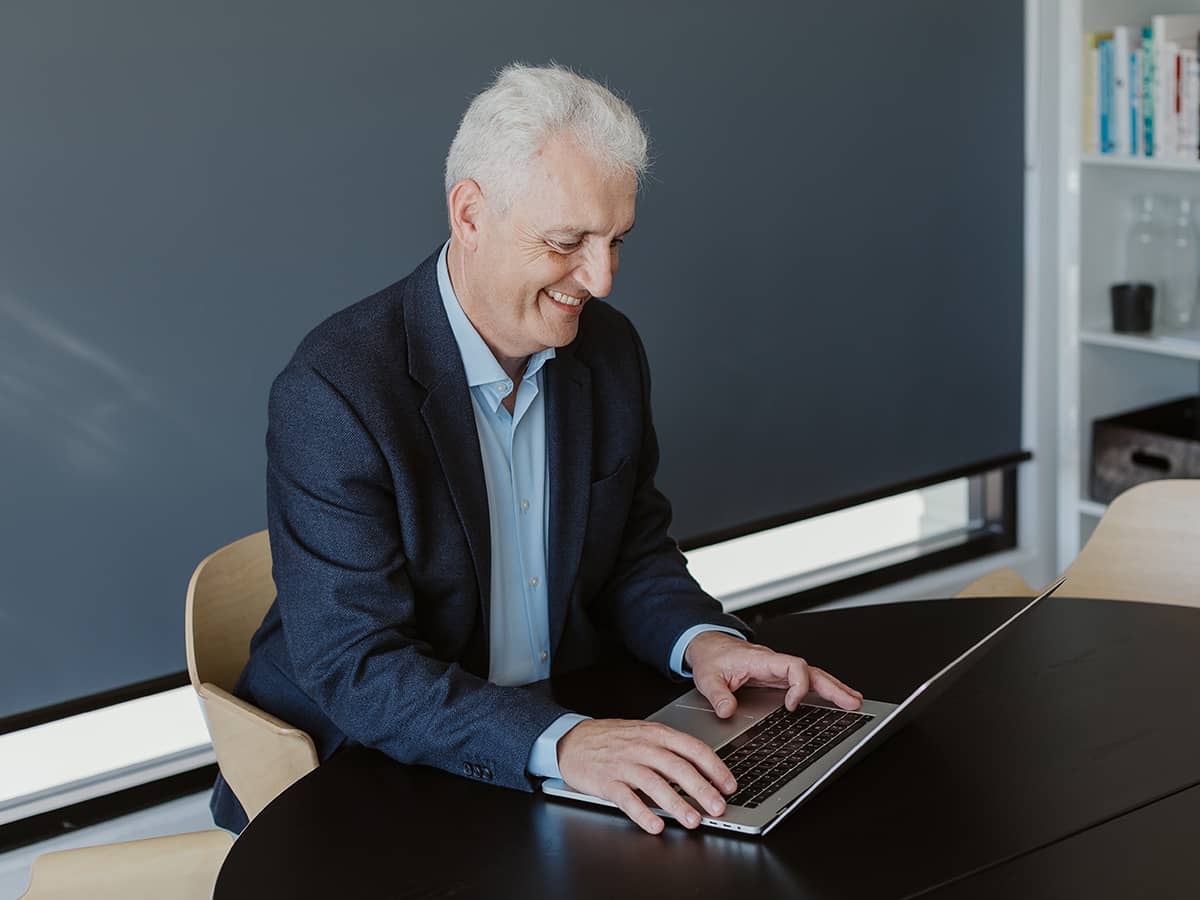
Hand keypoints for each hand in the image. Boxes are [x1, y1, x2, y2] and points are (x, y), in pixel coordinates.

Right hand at [556, 718, 736, 834]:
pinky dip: (643, 813)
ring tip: (693, 820)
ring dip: (677, 804)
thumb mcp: (644, 734)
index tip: (729, 785)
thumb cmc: (612, 739)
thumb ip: (670, 749)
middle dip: (702, 789)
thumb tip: (702, 772)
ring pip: (655, 784)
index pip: (692, 748)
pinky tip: (656, 825)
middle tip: (718, 808)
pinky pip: (627, 799)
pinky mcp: (606, 782)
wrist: (572, 739)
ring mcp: (624, 764)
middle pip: (678, 768)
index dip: (714, 767)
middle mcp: (642, 747)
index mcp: (656, 733)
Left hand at [684, 632, 862, 718]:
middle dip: (833, 687)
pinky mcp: (778, 677)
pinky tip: (835, 698)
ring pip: (813, 675)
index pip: (793, 666)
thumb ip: (718, 695)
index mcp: (762, 660)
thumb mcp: (707, 678)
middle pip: (812, 672)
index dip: (798, 685)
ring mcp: (779, 670)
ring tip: (853, 702)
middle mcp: (775, 663)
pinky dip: (822, 689)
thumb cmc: (711, 657)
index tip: (791, 706)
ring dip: (833, 688)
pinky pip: (805, 681)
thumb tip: (727, 711)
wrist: (708, 646)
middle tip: (852, 702)